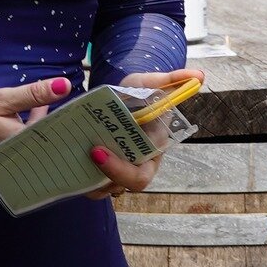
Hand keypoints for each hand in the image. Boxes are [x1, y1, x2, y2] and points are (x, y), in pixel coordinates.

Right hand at [0, 78, 72, 171]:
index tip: (81, 111)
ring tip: (49, 108)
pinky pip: (19, 154)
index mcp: (22, 147)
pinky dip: (25, 138)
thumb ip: (32, 94)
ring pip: (32, 149)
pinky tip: (26, 120)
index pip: (57, 137)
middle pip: (47, 146)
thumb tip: (65, 85)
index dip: (70, 124)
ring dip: (41, 131)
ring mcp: (5, 169)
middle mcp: (18, 163)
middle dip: (57, 127)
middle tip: (66, 107)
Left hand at [86, 67, 199, 196]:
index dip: (120, 170)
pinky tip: (67, 160)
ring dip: (89, 177)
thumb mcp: (149, 82)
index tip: (96, 151)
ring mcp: (120, 171)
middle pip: (123, 186)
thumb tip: (199, 77)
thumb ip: (171, 80)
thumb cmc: (137, 92)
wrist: (118, 97)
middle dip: (105, 175)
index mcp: (153, 149)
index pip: (141, 173)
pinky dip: (80, 178)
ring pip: (105, 189)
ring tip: (74, 156)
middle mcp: (139, 164)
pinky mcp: (102, 171)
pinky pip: (92, 186)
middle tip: (89, 154)